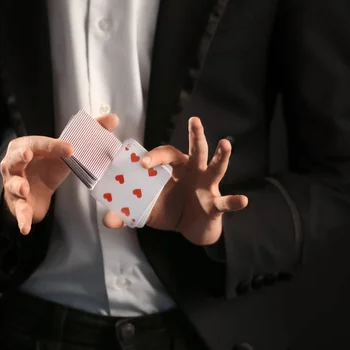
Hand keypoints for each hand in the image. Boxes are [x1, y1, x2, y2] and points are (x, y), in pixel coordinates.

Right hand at [1, 114, 119, 234]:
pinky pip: (19, 212)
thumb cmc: (48, 165)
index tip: (70, 148)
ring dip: (18, 186)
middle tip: (28, 155)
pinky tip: (26, 228)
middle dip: (20, 156)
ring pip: (13, 185)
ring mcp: (14, 184)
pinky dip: (22, 219)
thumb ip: (90, 133)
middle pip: (15, 159)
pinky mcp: (18, 204)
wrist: (34, 191)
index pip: (39, 143)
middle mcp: (16, 164)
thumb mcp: (66, 151)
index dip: (53, 145)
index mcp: (27, 146)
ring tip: (25, 189)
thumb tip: (113, 118)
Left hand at [103, 117, 247, 244]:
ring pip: (215, 167)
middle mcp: (193, 171)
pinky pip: (225, 202)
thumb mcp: (146, 210)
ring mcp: (207, 186)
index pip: (165, 154)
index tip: (141, 164)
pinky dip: (233, 202)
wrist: (191, 229)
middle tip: (194, 121)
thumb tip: (106, 220)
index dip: (154, 157)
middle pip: (195, 149)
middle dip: (196, 135)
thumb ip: (126, 213)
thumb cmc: (170, 210)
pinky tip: (242, 200)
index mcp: (174, 168)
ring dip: (221, 156)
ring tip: (226, 144)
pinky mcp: (216, 204)